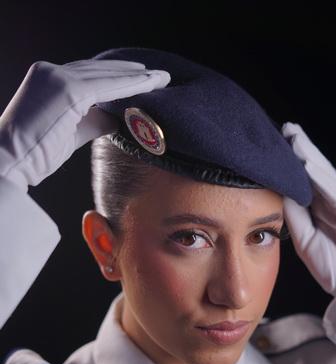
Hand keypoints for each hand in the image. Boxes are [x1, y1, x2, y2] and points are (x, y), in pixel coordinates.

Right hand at [0, 59, 170, 191]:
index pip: (89, 76)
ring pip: (106, 75)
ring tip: (161, 79)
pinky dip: (130, 85)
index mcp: (48, 80)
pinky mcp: (67, 89)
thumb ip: (91, 122)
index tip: (141, 81)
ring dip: (137, 77)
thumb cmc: (35, 154)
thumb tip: (116, 120)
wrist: (10, 161)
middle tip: (158, 76)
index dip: (117, 79)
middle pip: (100, 70)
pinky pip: (106, 86)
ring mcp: (57, 77)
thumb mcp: (69, 133)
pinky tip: (149, 85)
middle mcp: (51, 72)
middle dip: (131, 74)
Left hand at [281, 122, 335, 319]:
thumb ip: (295, 216)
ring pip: (327, 178)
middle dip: (301, 150)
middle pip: (316, 172)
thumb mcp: (305, 240)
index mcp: (322, 208)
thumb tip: (279, 192)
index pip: (304, 181)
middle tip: (284, 128)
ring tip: (294, 139)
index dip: (290, 164)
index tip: (273, 146)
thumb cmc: (333, 265)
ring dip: (311, 158)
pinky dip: (325, 181)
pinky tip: (310, 167)